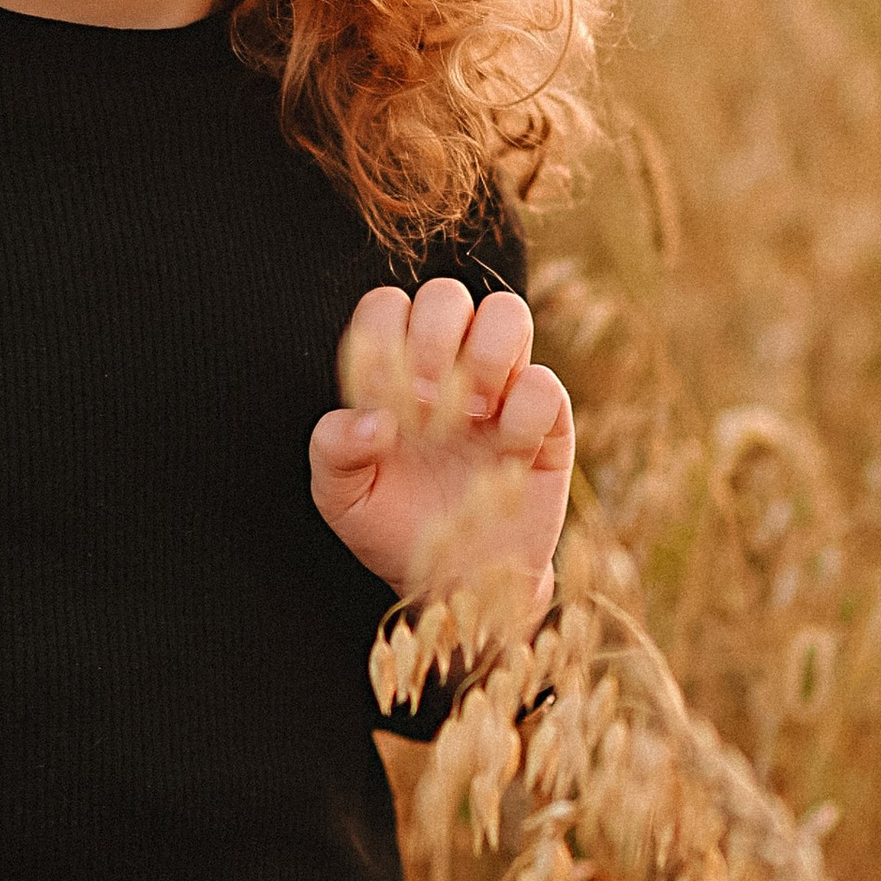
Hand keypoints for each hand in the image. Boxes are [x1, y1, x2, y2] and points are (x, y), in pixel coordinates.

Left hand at [310, 279, 571, 615]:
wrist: (455, 585)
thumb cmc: (392, 531)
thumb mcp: (341, 499)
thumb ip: (333, 449)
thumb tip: (370, 418)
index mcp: (393, 374)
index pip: (386, 307)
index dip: (383, 338)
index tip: (382, 396)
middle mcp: (449, 369)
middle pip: (447, 294)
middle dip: (434, 339)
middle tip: (426, 404)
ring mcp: (501, 390)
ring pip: (507, 312)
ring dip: (486, 355)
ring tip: (472, 413)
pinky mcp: (547, 423)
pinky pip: (545, 383)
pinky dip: (526, 411)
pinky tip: (507, 451)